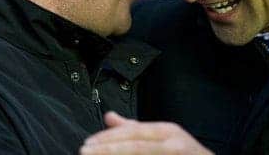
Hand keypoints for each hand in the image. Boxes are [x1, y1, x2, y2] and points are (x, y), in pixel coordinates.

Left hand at [79, 111, 212, 154]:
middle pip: (134, 145)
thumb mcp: (161, 136)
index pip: (132, 131)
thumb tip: (109, 116)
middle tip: (84, 152)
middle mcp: (172, 143)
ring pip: (139, 154)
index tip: (87, 144)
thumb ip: (134, 128)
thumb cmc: (183, 154)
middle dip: (107, 149)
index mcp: (166, 131)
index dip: (108, 138)